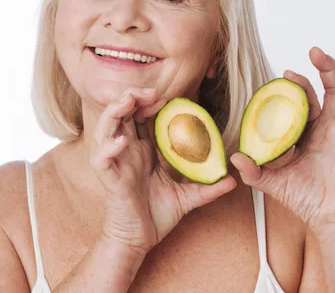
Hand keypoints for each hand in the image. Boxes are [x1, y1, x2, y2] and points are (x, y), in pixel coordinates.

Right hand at [90, 88, 236, 254]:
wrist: (140, 240)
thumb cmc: (156, 216)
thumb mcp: (187, 197)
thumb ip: (208, 187)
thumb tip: (232, 181)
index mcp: (142, 149)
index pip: (140, 116)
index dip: (149, 102)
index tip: (166, 98)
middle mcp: (127, 151)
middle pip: (121, 113)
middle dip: (132, 97)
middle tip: (151, 94)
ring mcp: (117, 163)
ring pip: (105, 128)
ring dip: (115, 112)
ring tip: (129, 103)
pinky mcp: (110, 179)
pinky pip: (101, 159)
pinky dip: (108, 147)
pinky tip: (122, 142)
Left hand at [231, 47, 334, 230]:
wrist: (329, 219)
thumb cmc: (304, 198)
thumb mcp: (273, 183)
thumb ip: (254, 170)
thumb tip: (234, 157)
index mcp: (309, 130)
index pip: (305, 100)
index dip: (299, 86)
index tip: (288, 74)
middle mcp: (331, 127)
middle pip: (333, 90)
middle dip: (326, 69)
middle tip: (315, 51)